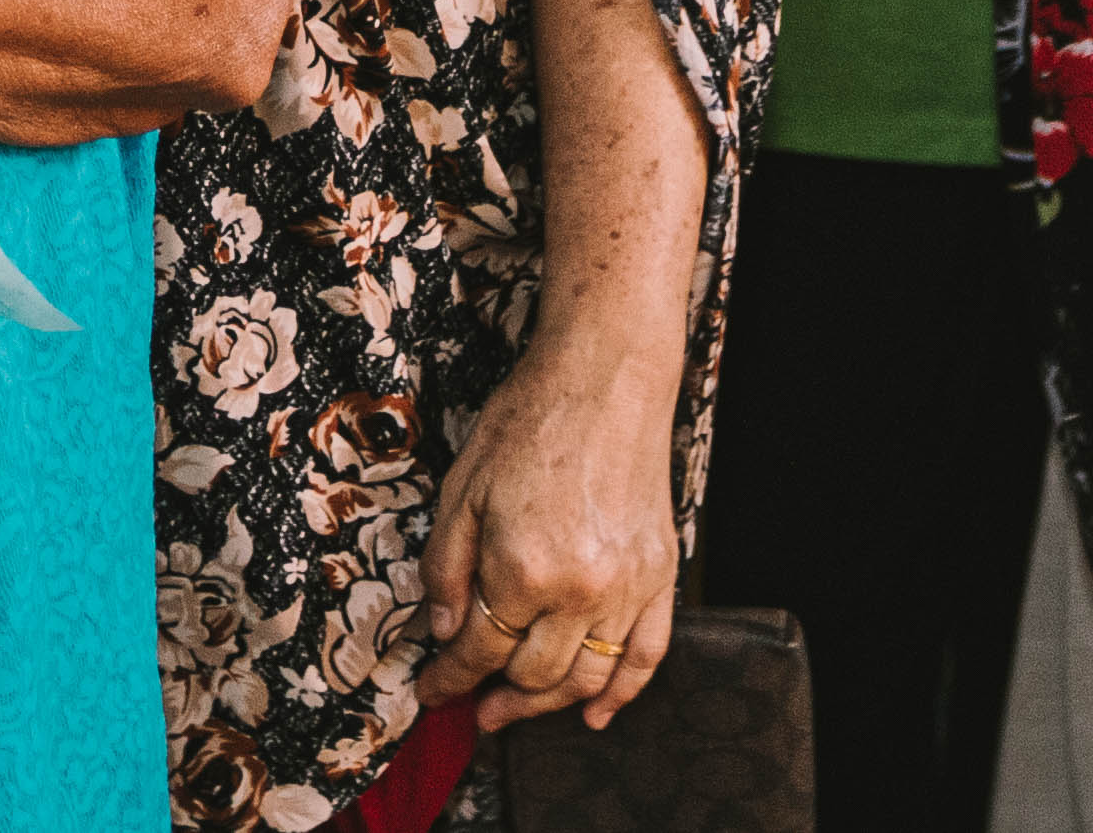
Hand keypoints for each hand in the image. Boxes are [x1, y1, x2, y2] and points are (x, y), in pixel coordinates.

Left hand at [414, 340, 683, 733]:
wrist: (606, 379)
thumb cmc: (530, 422)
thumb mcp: (462, 489)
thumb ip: (448, 568)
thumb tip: (444, 632)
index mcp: (523, 569)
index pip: (480, 650)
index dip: (450, 677)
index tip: (431, 690)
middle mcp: (581, 591)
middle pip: (532, 674)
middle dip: (494, 698)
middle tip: (472, 707)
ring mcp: (628, 588)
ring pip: (588, 678)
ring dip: (548, 704)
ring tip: (514, 712)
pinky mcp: (661, 577)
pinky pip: (647, 655)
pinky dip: (623, 693)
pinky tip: (596, 713)